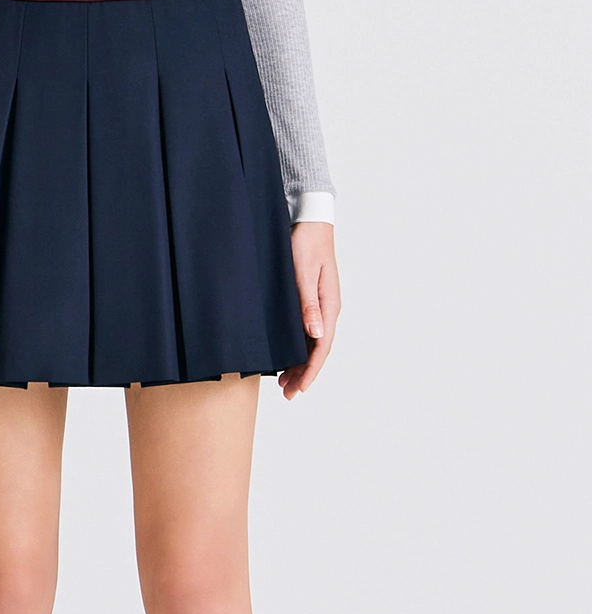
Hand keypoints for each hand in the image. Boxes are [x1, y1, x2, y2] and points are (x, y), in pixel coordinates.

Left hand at [278, 221, 340, 399]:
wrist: (309, 220)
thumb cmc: (305, 244)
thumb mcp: (302, 274)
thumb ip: (307, 305)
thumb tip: (315, 335)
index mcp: (329, 306)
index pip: (322, 347)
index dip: (311, 371)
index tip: (300, 389)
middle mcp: (327, 310)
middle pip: (318, 351)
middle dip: (304, 374)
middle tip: (287, 394)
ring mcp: (320, 306)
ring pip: (311, 344)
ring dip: (299, 365)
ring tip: (283, 383)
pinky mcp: (310, 301)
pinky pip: (305, 333)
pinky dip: (297, 349)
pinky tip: (285, 358)